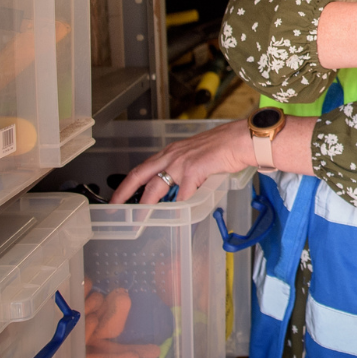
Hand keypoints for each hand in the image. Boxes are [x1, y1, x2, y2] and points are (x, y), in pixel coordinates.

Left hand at [109, 120, 253, 205]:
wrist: (241, 139)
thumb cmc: (224, 147)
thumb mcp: (196, 155)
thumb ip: (184, 169)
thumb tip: (179, 188)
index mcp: (171, 152)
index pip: (143, 168)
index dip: (129, 182)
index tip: (119, 194)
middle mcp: (172, 155)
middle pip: (140, 175)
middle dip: (125, 191)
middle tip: (115, 206)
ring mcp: (181, 162)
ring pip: (156, 186)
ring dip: (147, 204)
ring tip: (139, 218)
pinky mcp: (194, 169)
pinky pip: (183, 193)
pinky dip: (178, 206)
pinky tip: (176, 216)